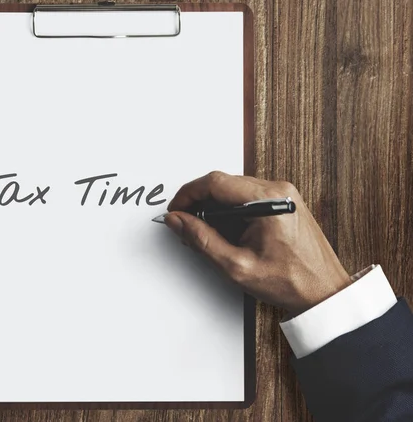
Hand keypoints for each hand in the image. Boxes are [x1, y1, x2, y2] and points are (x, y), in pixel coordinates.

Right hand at [165, 171, 350, 315]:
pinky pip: (247, 197)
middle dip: (200, 203)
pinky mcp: (284, 203)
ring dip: (215, 208)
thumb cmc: (290, 282)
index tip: (176, 210)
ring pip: (234, 190)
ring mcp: (284, 194)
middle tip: (188, 227)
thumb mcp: (236, 266)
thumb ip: (201, 240)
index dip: (188, 195)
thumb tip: (178, 221)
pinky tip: (227, 233)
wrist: (324, 292)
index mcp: (268, 200)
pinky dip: (231, 212)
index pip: (215, 182)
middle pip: (224, 183)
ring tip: (208, 235)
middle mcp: (278, 190)